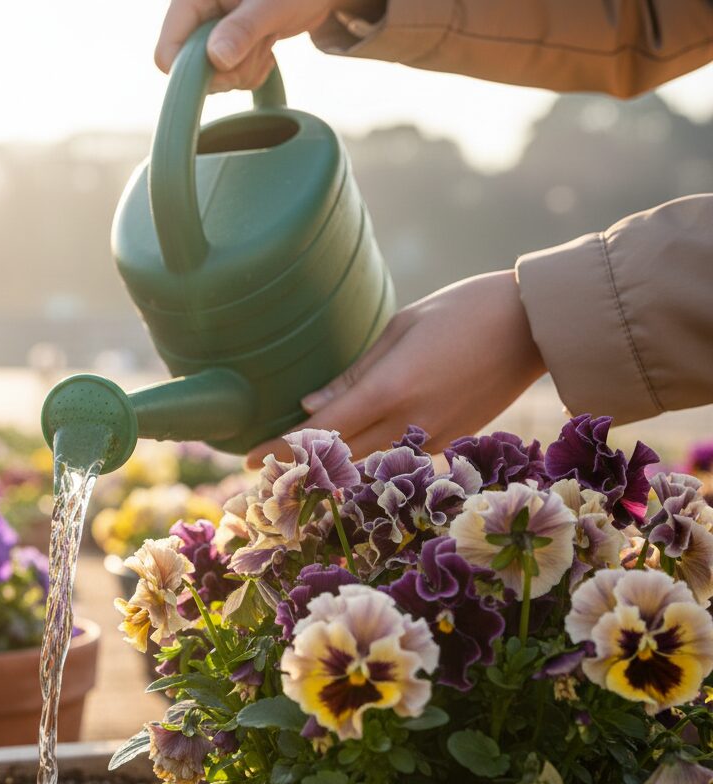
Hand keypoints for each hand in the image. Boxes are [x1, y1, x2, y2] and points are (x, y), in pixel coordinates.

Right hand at [155, 0, 343, 91]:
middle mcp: (196, 16)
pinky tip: (266, 51)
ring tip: (266, 40)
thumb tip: (216, 60)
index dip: (192, 71)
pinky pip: (228, 79)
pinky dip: (250, 74)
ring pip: (212, 78)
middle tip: (260, 45)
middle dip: (229, 70)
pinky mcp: (226, 48)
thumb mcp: (271, 5)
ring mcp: (210, 33)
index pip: (168, 52)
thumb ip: (243, 29)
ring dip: (244, 71)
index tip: (226, 67)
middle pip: (191, 71)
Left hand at [245, 270, 547, 466]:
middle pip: (339, 457)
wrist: (535, 327)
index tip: (249, 459)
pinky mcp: (450, 441)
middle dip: (299, 465)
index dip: (282, 447)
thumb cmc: (464, 310)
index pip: (322, 429)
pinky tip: (351, 454)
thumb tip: (311, 405)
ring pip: (367, 464)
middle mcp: (408, 421)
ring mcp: (431, 437)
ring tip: (297, 468)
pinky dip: (368, 459)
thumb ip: (355, 373)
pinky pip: (397, 457)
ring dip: (331, 469)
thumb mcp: (401, 328)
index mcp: (390, 389)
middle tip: (263, 471)